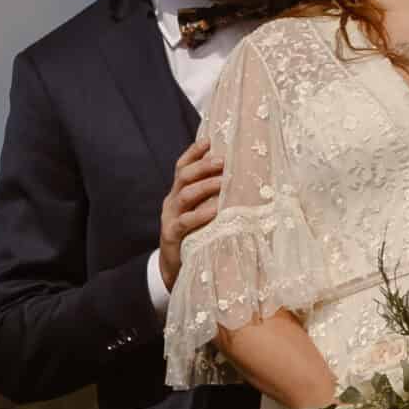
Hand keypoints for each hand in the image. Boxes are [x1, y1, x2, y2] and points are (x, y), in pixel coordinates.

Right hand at [157, 133, 221, 285]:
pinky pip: (185, 222)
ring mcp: (170, 218)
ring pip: (185, 195)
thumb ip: (211, 198)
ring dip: (205, 186)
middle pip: (184, 176)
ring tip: (223, 183)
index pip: (182, 166)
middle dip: (203, 166)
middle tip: (223, 161)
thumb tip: (238, 181)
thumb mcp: (199, 213)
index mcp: (178, 193)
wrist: (173, 268)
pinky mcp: (172, 236)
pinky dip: (200, 215)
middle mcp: (172, 202)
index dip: (194, 152)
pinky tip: (215, 211)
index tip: (210, 140)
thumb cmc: (194, 236)